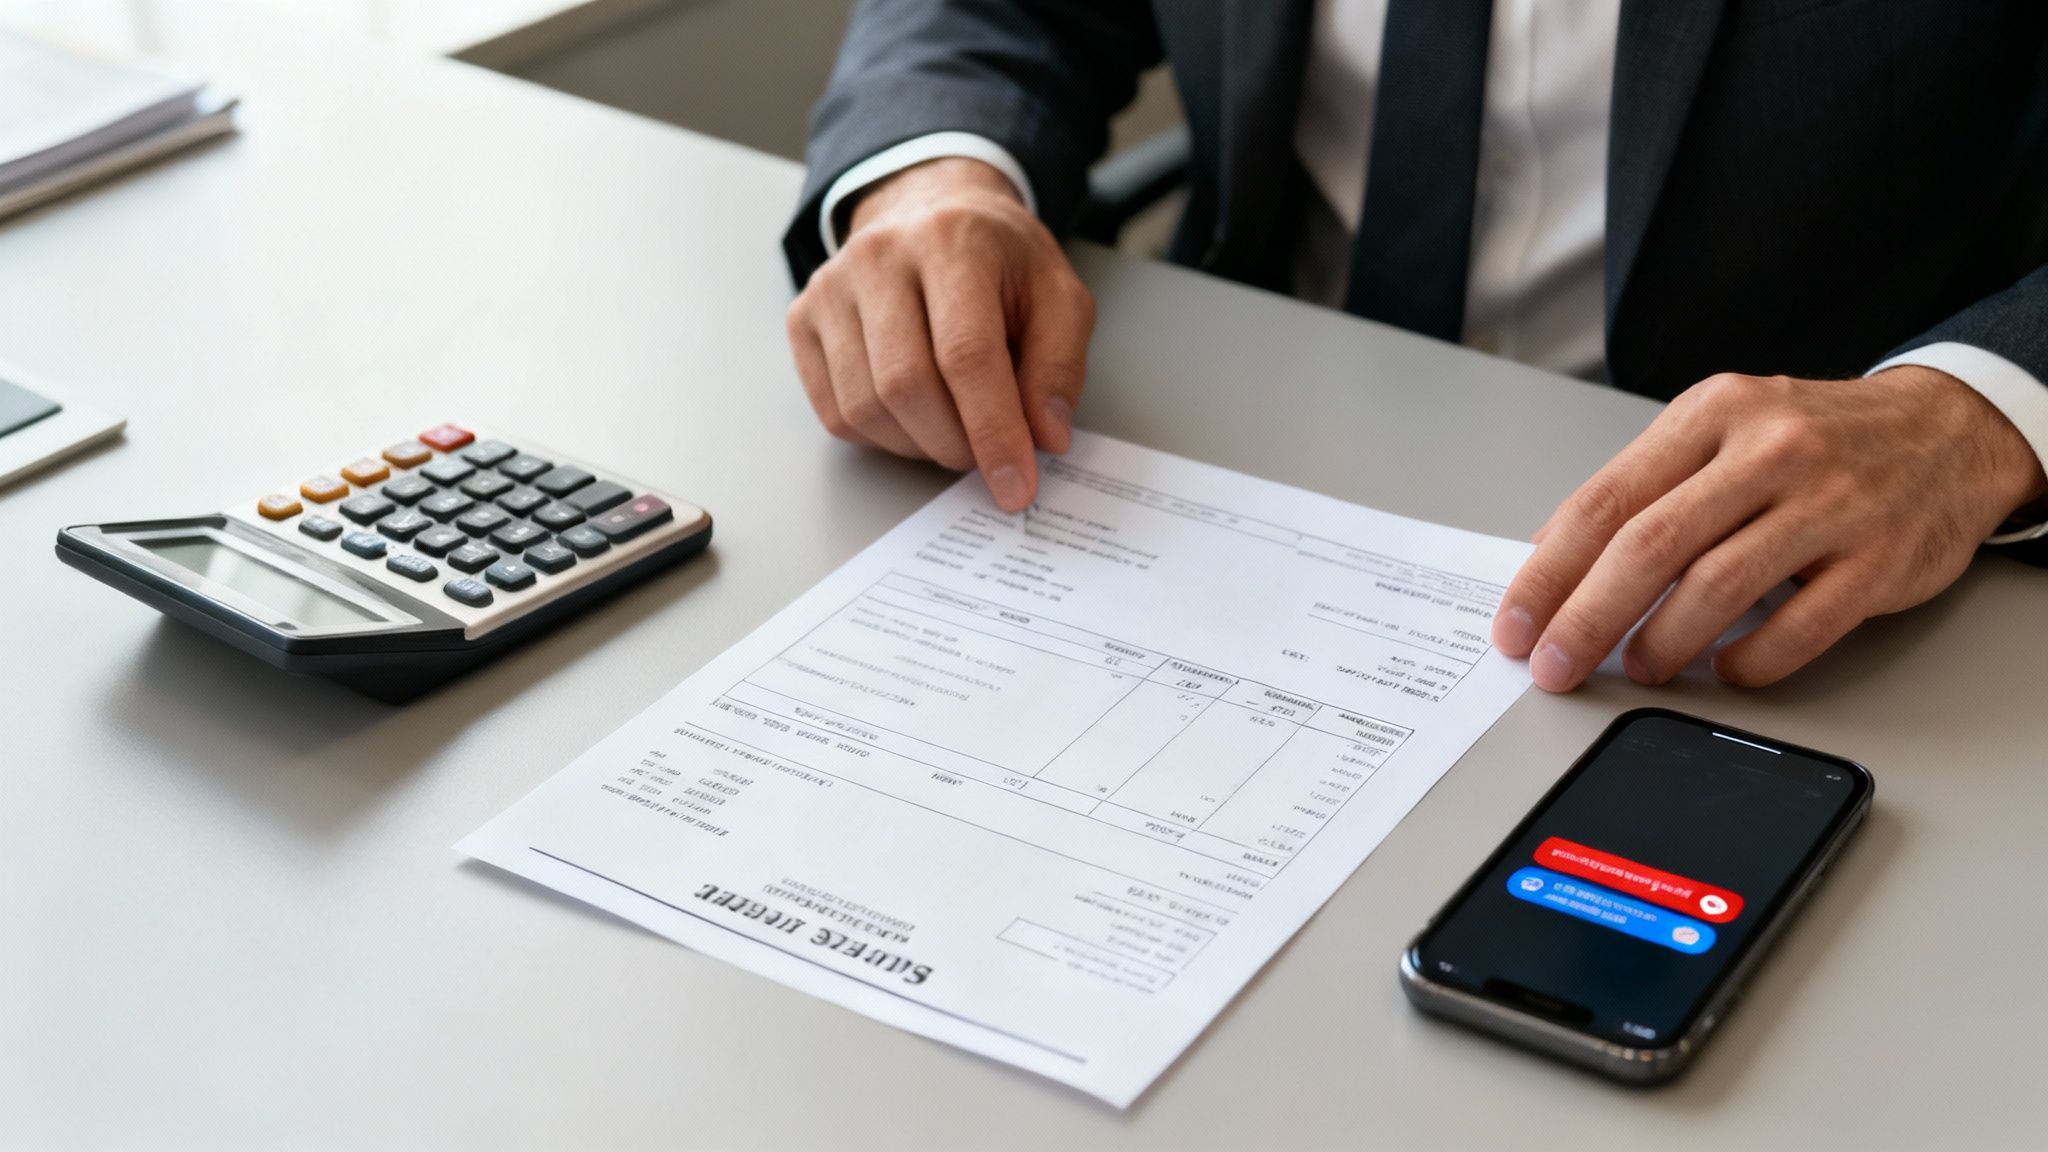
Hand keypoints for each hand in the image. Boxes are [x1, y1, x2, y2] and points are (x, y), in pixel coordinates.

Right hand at [785, 157, 1093, 510]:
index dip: (993, 431)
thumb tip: (1046, 437)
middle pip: (906, 385)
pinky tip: (916, 418)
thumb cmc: (998, 260)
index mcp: (951, 241)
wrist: (931, 210)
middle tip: (988, 457)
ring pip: (865, 408)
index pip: (966, 354)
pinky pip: (835, 413)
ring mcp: (830, 288)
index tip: (1017, 486)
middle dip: (956, 445)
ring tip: (956, 431)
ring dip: (919, 446)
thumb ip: (1059, 366)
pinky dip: (882, 438)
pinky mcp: (803, 319)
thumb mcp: (1058, 296)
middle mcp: (878, 257)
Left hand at [1491, 367, 2047, 690]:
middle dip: (1588, 618)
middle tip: (1554, 667)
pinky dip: (1749, 660)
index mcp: (1712, 415)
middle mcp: (1768, 451)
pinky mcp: (1879, 560)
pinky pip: (1799, 627)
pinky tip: (1724, 670)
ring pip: (1718, 586)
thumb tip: (1550, 557)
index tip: (1515, 626)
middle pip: (1651, 546)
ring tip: (1636, 669)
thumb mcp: (1721, 432)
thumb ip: (1643, 487)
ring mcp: (1829, 504)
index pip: (1605, 501)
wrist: (1948, 430)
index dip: (1548, 573)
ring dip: (1662, 642)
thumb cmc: (1814, 440)